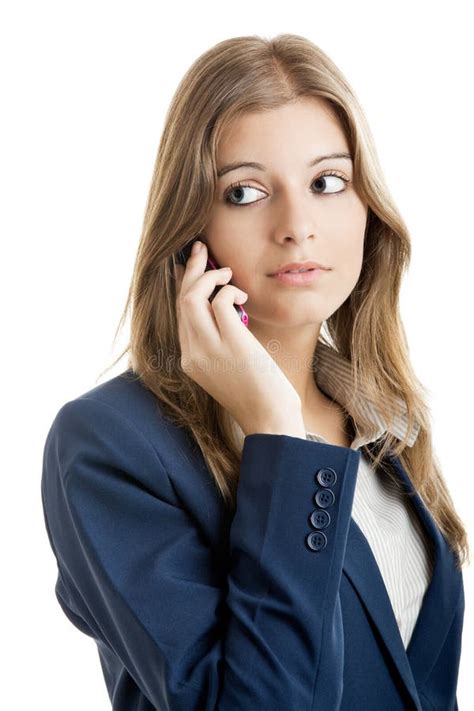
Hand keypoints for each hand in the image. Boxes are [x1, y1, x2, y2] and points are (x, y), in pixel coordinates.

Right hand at [174, 241, 304, 436]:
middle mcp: (192, 353)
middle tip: (201, 249)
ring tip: (226, 273)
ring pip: (192, 297)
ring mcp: (208, 349)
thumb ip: (222, 342)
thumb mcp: (229, 368)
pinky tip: (242, 295)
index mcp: (190, 360)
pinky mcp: (231, 343)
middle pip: (181, 300)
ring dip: (208, 276)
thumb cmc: (258, 395)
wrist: (270, 421)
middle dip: (191, 270)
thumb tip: (227, 309)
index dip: (185, 285)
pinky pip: (220, 301)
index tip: (193, 267)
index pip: (180, 314)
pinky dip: (229, 290)